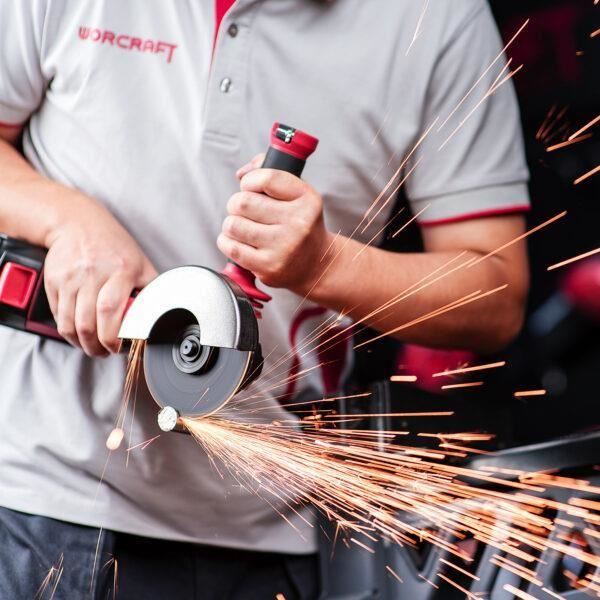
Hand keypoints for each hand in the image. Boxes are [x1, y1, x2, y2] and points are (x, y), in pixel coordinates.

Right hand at [44, 196, 156, 355]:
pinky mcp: (53, 282)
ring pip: (70, 325)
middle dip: (98, 346)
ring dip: (82, 344)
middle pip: (88, 323)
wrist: (78, 223)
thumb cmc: (115, 246)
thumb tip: (164, 315)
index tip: (121, 345)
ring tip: (94, 347)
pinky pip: (58, 317)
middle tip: (107, 351)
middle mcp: (92, 274)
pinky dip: (68, 332)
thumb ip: (151, 290)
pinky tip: (79, 335)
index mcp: (120, 270)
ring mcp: (70, 279)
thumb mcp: (140, 263)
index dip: (113, 335)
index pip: (110, 310)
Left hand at [218, 155, 332, 294]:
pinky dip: (227, 243)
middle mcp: (298, 223)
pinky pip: (231, 248)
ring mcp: (284, 247)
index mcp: (306, 199)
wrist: (316, 264)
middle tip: (245, 212)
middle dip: (236, 204)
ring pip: (233, 225)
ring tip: (244, 228)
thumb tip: (241, 174)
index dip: (249, 181)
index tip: (249, 188)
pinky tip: (240, 243)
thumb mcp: (297, 194)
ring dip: (232, 224)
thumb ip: (269, 172)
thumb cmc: (300, 224)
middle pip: (242, 202)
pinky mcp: (268, 267)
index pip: (266, 178)